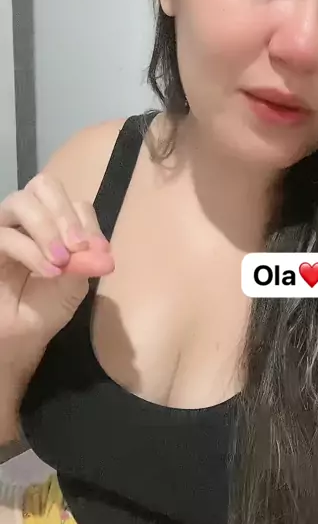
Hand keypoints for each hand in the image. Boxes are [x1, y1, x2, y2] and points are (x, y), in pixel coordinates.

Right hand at [0, 173, 113, 373]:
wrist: (19, 337)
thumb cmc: (45, 308)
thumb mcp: (74, 284)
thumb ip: (86, 262)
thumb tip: (102, 252)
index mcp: (52, 222)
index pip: (72, 202)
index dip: (87, 222)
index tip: (99, 251)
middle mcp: (24, 217)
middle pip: (44, 186)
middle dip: (66, 215)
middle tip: (78, 247)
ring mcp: (2, 227)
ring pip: (21, 201)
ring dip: (47, 229)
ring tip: (61, 260)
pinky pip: (5, 235)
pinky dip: (31, 251)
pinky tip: (49, 271)